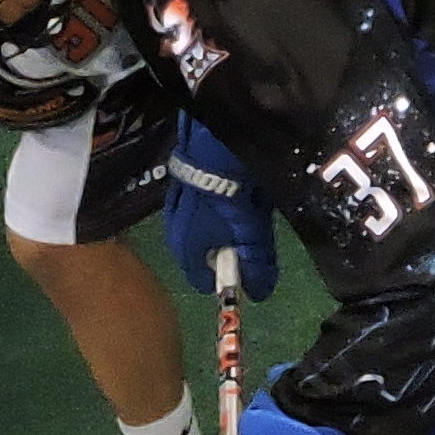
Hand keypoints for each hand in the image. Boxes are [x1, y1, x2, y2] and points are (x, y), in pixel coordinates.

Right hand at [165, 117, 277, 300]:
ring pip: (206, 227)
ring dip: (226, 222)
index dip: (226, 278)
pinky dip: (221, 200)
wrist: (213, 141)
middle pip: (207, 253)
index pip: (203, 281)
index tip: (247, 268)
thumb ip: (254, 262)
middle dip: (230, 247)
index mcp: (187, 248)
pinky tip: (239, 184)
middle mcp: (175, 230)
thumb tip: (259, 292)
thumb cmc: (230, 194)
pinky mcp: (181, 181)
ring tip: (249, 203)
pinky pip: (204, 202)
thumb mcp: (250, 232)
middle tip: (253, 231)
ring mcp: (174, 204)